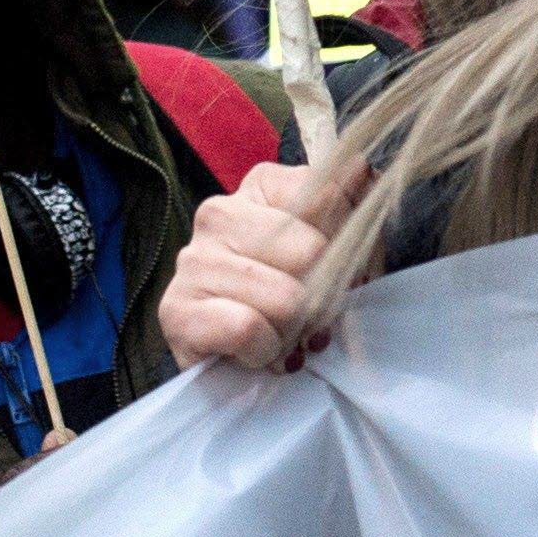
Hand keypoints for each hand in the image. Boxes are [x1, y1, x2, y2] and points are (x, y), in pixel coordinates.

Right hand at [159, 159, 361, 373]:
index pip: (328, 197)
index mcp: (261, 188)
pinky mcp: (177, 310)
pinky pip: (248, 328)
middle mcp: (220, 213)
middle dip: (324, 299)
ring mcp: (194, 260)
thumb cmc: (289, 304)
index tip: (348, 276)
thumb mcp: (335, 256)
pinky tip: (256, 352)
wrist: (233, 368)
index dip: (353, 247)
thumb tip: (361, 168)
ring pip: (285, 298)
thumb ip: (352, 216)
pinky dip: (265, 351)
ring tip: (280, 336)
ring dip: (294, 332)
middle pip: (312, 252)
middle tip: (311, 319)